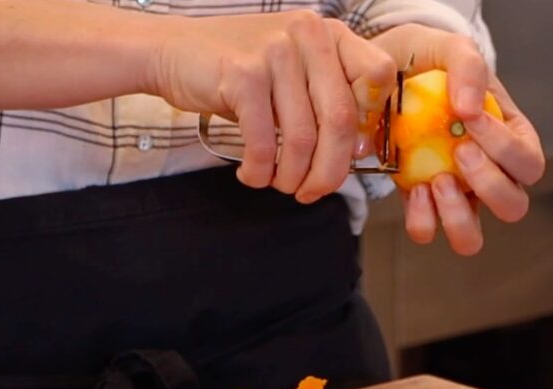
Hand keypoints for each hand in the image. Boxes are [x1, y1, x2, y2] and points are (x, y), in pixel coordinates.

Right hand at [153, 11, 396, 202]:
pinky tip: (252, 175)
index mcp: (329, 34)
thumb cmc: (240, 72)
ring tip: (279, 184)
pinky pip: (264, 142)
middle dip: (330, 171)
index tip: (349, 151)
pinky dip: (259, 171)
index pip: (377, 75)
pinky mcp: (242, 75)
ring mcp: (275, 51)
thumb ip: (327, 100)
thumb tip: (357, 152)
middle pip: (342, 119)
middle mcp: (308, 35)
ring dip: (291, 177)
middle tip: (313, 192)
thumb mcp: (293, 73)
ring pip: (303, 138)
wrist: (174, 52)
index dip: (369, 122)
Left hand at [371, 25, 545, 254]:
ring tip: (435, 181)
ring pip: (472, 238)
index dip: (505, 150)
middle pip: (513, 207)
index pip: (529, 162)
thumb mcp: (451, 48)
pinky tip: (412, 187)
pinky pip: (427, 231)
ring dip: (456, 216)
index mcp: (510, 138)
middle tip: (459, 153)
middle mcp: (490, 174)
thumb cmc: (427, 60)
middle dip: (488, 186)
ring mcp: (457, 194)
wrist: (383, 74)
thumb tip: (470, 108)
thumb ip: (469, 67)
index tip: (470, 120)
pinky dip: (420, 218)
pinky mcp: (421, 204)